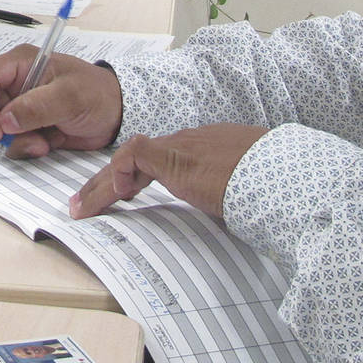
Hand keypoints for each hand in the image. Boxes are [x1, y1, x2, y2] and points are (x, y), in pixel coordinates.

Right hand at [0, 50, 123, 156]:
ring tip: (43, 144)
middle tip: (25, 141)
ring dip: (15, 142)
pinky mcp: (26, 126)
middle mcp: (15, 83)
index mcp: (21, 64)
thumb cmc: (97, 94)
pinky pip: (10, 141)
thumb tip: (5, 121)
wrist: (116, 115)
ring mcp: (19, 106)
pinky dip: (24, 148)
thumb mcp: (70, 96)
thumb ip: (37, 107)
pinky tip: (48, 143)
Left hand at [69, 124, 267, 220]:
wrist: (281, 175)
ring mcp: (182, 146)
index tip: (121, 197)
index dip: (133, 178)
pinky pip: (136, 154)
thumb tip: (227, 219)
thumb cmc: (270, 186)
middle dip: (105, 183)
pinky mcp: (176, 155)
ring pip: (127, 158)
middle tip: (83, 205)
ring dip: (101, 186)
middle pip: (135, 158)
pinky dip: (121, 173)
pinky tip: (117, 194)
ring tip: (81, 208)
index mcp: (202, 152)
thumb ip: (225, 199)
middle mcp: (188, 143)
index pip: (157, 160)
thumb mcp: (241, 193)